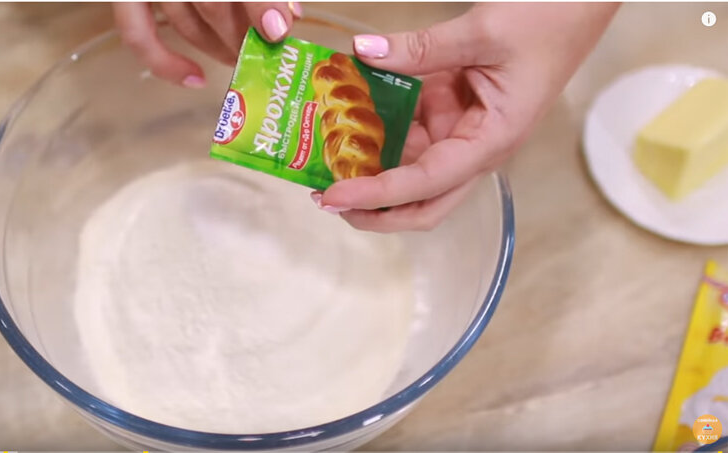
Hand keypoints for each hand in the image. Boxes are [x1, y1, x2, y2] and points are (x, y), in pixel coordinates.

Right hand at [113, 2, 302, 86]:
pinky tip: (194, 77)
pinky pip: (137, 32)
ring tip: (239, 55)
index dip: (260, 4)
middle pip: (212, 3)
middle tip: (266, 51)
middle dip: (244, 34)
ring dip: (217, 46)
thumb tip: (285, 17)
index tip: (278, 31)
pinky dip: (165, 62)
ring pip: (184, 21)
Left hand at [316, 3, 618, 231]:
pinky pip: (411, 129)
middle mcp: (474, 147)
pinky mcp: (452, 110)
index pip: (426, 183)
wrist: (578, 2)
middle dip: (374, 209)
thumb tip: (363, 53)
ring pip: (410, 168)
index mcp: (491, 142)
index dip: (378, 196)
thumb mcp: (481, 32)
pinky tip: (349, 120)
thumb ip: (420, 47)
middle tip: (325, 198)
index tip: (334, 197)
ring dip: (371, 170)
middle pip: (421, 201)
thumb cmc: (549, 21)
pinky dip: (380, 129)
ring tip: (325, 160)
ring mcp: (462, 131)